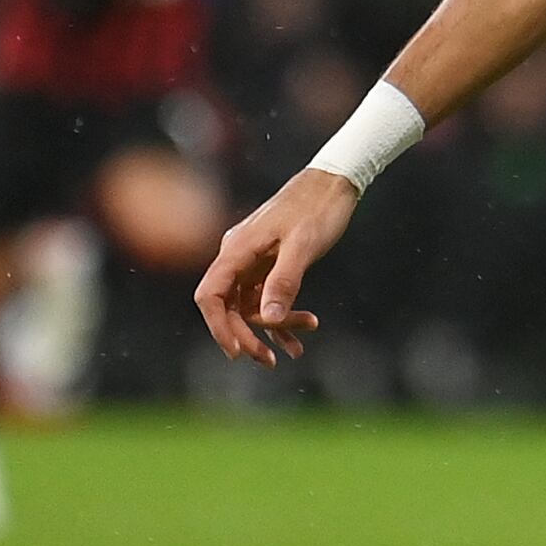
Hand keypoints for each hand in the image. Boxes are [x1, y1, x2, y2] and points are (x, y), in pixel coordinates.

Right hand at [195, 169, 361, 363]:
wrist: (335, 182)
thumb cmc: (318, 208)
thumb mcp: (304, 245)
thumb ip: (285, 280)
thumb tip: (270, 319)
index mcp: (237, 250)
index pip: (210, 295)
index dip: (218, 327)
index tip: (238, 352)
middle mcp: (237, 256)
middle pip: (226, 308)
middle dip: (246, 336)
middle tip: (271, 362)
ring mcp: (252, 261)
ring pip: (249, 306)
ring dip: (269, 330)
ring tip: (296, 350)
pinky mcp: (269, 264)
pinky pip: (265, 299)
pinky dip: (281, 319)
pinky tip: (300, 335)